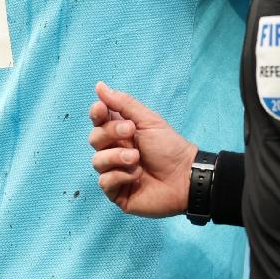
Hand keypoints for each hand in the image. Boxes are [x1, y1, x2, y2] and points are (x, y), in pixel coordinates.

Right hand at [88, 82, 196, 217]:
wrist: (184, 176)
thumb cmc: (169, 147)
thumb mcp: (148, 120)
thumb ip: (123, 104)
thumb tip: (99, 86)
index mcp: (120, 132)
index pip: (98, 120)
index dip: (96, 113)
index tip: (102, 108)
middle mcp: (114, 151)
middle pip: (94, 138)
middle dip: (110, 133)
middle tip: (131, 132)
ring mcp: (114, 172)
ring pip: (97, 161)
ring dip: (117, 157)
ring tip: (136, 158)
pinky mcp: (117, 192)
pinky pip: (104, 181)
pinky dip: (120, 176)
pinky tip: (137, 176)